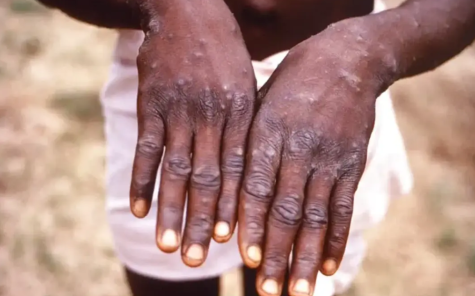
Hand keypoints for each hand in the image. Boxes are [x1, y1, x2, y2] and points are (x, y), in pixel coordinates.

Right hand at [129, 0, 255, 266]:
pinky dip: (141, 180)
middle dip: (204, 221)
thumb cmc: (224, 53)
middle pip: (208, 178)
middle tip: (199, 258)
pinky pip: (146, 149)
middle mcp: (211, 116)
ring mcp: (179, 111)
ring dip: (171, 210)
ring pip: (175, 170)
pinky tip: (137, 209)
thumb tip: (250, 170)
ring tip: (169, 245)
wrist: (188, 11)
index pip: (239, 170)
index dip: (235, 207)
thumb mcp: (246, 84)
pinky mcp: (151, 105)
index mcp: (240, 113)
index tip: (232, 241)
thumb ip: (246, 125)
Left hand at [238, 20, 389, 295]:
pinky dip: (336, 238)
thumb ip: (248, 143)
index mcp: (268, 131)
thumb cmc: (292, 83)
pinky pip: (343, 206)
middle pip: (286, 208)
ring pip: (315, 215)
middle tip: (267, 290)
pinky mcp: (352, 163)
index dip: (251, 223)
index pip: (256, 185)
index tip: (245, 257)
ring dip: (305, 256)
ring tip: (297, 290)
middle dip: (276, 252)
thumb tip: (226, 190)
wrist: (347, 59)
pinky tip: (328, 266)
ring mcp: (329, 157)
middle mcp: (299, 147)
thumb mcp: (262, 101)